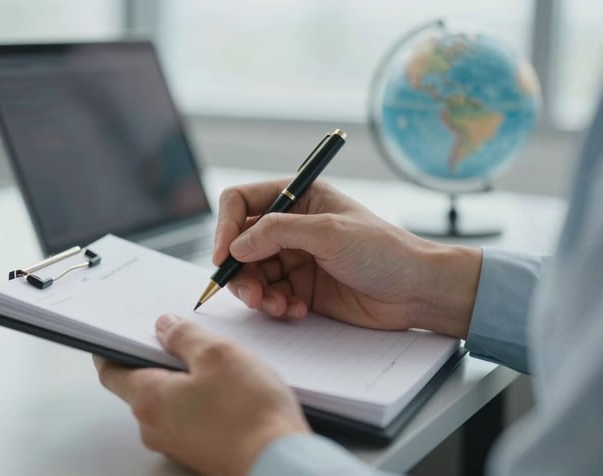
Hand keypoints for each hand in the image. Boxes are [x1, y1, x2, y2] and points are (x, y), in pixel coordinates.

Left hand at [94, 314, 309, 475]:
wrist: (279, 463)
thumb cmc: (250, 413)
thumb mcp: (217, 355)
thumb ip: (184, 336)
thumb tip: (165, 327)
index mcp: (149, 400)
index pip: (111, 372)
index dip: (111, 348)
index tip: (119, 333)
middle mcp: (155, 427)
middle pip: (143, 386)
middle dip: (159, 360)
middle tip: (184, 338)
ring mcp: (178, 444)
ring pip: (170, 402)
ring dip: (186, 381)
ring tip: (218, 365)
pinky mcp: (201, 453)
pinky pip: (191, 419)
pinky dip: (202, 401)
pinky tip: (229, 391)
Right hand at [213, 179, 481, 337]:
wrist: (416, 291)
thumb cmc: (384, 251)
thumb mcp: (329, 233)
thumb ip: (278, 232)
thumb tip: (236, 245)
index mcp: (298, 197)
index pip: (241, 202)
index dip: (225, 227)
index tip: (223, 257)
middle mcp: (291, 226)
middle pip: (240, 244)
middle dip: (240, 271)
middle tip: (250, 295)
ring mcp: (294, 258)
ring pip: (251, 274)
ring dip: (257, 293)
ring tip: (277, 306)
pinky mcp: (300, 288)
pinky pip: (269, 296)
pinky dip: (275, 306)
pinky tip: (295, 311)